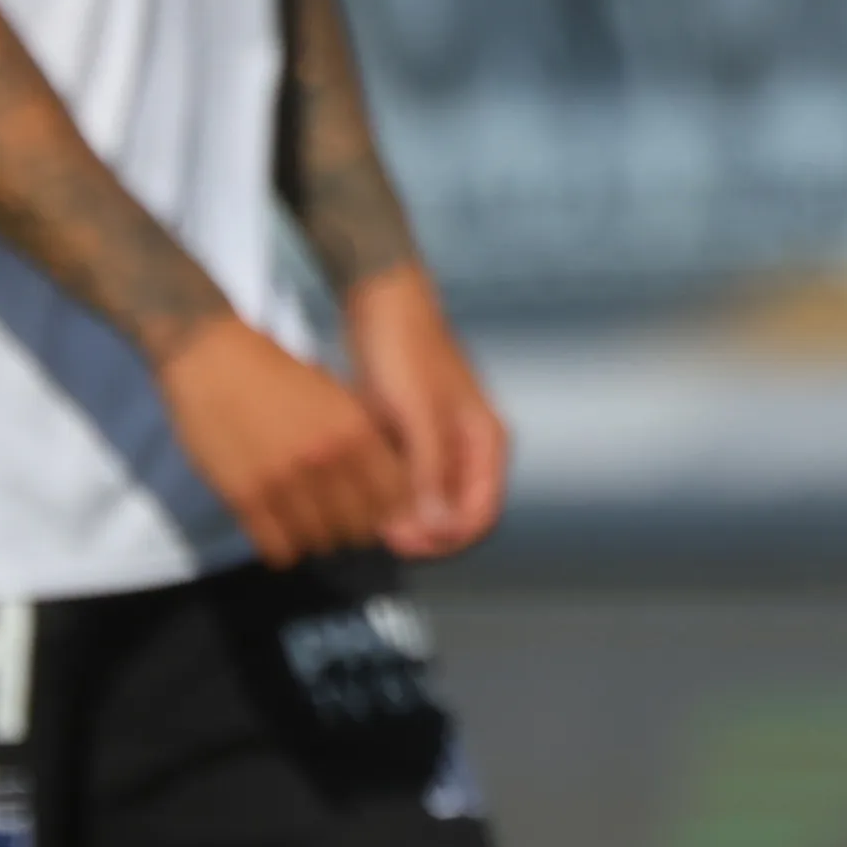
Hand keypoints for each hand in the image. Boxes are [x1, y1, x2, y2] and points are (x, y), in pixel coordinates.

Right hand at [156, 317, 412, 566]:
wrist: (212, 357)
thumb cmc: (275, 372)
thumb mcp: (334, 397)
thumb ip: (360, 438)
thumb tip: (384, 483)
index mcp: (357, 431)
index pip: (393, 498)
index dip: (384, 510)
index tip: (370, 510)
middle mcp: (328, 460)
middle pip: (358, 528)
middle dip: (349, 529)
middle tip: (333, 520)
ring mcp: (286, 482)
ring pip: (318, 542)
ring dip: (314, 539)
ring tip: (302, 524)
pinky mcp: (246, 497)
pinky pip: (278, 548)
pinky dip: (281, 547)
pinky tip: (275, 531)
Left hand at [344, 264, 512, 558]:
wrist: (380, 304)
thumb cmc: (406, 352)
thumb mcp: (420, 415)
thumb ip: (431, 473)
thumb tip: (437, 529)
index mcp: (486, 443)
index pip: (479, 516)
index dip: (444, 539)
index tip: (403, 542)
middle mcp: (470, 448)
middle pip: (453, 513)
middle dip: (420, 530)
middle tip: (377, 532)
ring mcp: (441, 443)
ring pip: (427, 499)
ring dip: (402, 514)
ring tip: (365, 514)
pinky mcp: (413, 436)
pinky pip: (406, 479)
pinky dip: (389, 491)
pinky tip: (360, 490)